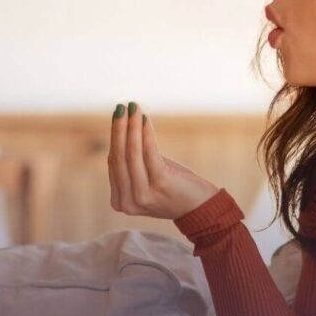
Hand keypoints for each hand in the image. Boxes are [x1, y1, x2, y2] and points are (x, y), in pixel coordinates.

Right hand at [108, 102, 219, 219]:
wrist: (202, 208)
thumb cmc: (173, 188)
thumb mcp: (145, 179)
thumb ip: (130, 164)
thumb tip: (119, 131)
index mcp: (120, 202)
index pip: (113, 163)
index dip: (115, 136)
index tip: (118, 115)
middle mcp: (127, 202)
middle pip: (119, 158)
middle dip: (119, 129)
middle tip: (121, 107)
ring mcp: (142, 195)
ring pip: (131, 154)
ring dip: (131, 127)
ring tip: (132, 107)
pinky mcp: (160, 184)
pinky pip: (149, 153)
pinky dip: (145, 134)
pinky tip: (144, 119)